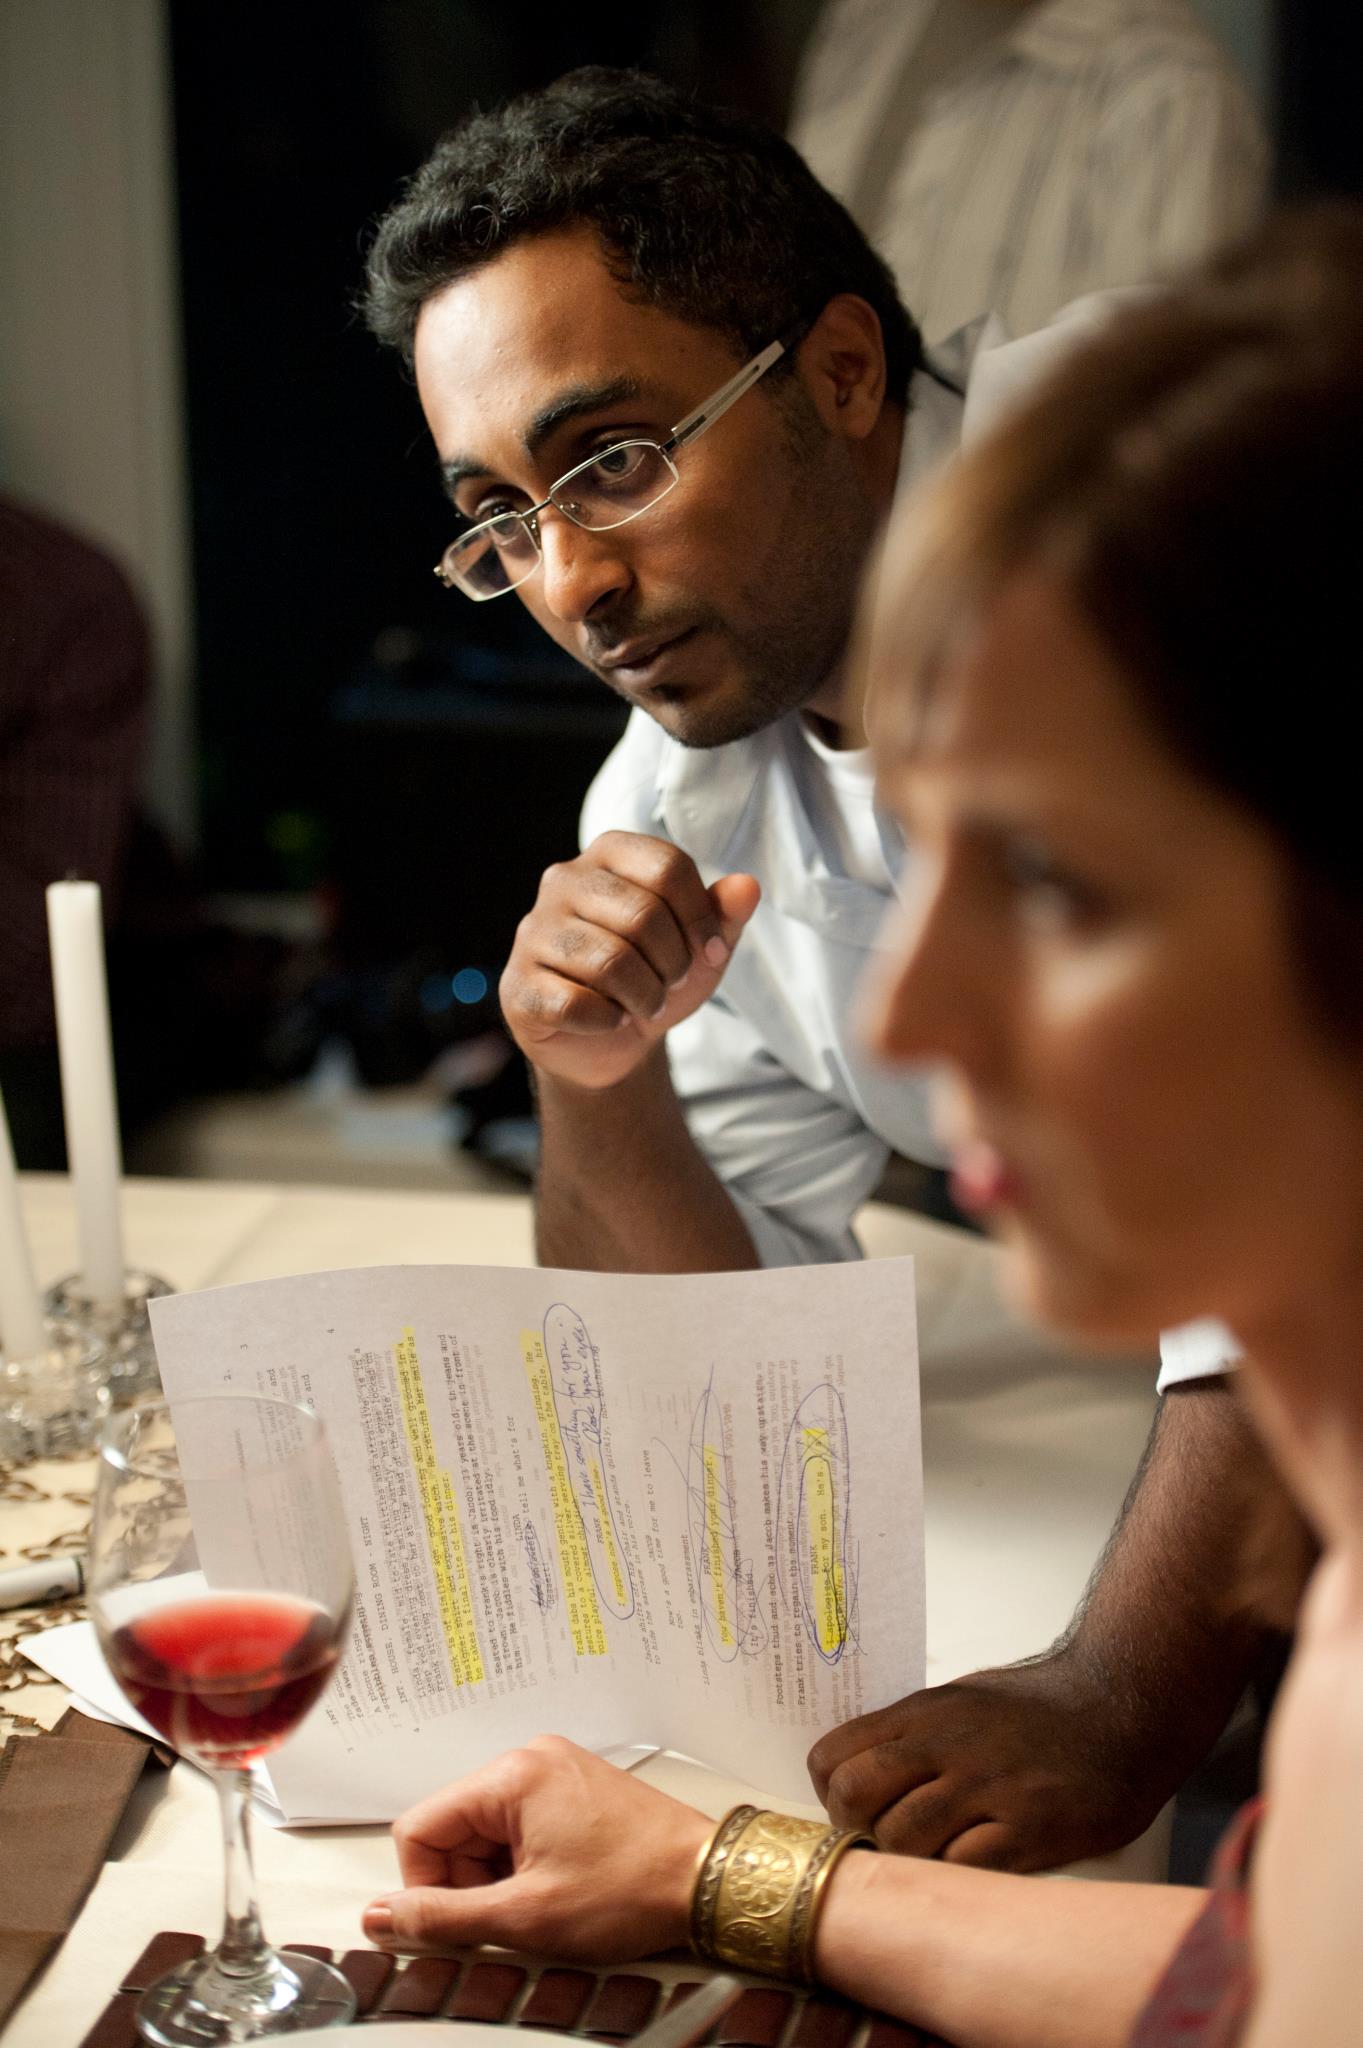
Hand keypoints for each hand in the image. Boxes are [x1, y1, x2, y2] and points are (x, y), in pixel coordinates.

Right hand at [362, 1735, 711, 1959]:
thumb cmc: (633, 1887)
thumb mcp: (525, 1917)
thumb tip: (384, 1916)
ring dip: (498, 1881)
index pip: (419, 1828)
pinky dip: (524, 1869)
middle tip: (509, 1919)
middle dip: (468, 1885)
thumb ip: (443, 1917)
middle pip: (453, 1831)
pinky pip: (519, 1831)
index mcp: (512, 1775)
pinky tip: (556, 1892)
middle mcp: (531, 1761)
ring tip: (541, 1907)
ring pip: (485, 1836)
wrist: (707, 1879)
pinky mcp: (573, 1792)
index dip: (424, 1887)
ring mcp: (555, 1773)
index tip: (452, 1923)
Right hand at [500, 833, 760, 1090]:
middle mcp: (562, 881)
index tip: (708, 951)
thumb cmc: (655, 977)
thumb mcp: (700, 948)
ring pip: (610, 962)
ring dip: (646, 997)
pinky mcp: (518, 985)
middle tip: (671, 983)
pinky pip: (577, 1004)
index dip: (701, 918)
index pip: (668, 867)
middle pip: (642, 915)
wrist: (610, 1039)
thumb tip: (747, 887)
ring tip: (645, 1004)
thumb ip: (724, 915)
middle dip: (673, 964)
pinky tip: (609, 1019)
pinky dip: (609, 1021)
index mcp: (608, 854)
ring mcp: (533, 932)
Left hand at [808, 1655, 1173, 1871]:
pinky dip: (959, 1875)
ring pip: (903, 1839)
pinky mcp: (1030, 1829)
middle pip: (854, 1796)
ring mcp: (987, 1788)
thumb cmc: (1041, 1708)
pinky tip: (978, 1863)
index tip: (853, 1810)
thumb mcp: (962, 1701)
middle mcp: (946, 1746)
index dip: (831, 1794)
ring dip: (909, 1858)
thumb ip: (912, 1736)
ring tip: (937, 1855)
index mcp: (923, 1713)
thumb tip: (863, 1775)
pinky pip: (964, 1868)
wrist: (1121, 1708)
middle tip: (885, 1842)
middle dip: (857, 1831)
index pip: (832, 1756)